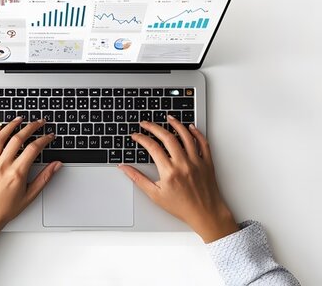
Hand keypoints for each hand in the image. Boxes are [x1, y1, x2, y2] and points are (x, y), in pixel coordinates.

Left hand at [0, 116, 61, 246]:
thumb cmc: (6, 208)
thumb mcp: (30, 195)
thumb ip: (44, 178)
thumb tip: (56, 165)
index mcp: (17, 174)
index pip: (33, 149)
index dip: (44, 139)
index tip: (49, 136)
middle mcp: (2, 166)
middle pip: (18, 138)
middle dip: (31, 127)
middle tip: (38, 122)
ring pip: (0, 138)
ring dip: (10, 125)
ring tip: (19, 119)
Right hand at [118, 115, 237, 242]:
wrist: (206, 214)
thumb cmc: (181, 207)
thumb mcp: (155, 195)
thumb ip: (138, 179)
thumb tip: (124, 168)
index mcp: (169, 171)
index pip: (152, 147)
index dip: (141, 138)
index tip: (136, 136)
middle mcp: (183, 164)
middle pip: (167, 137)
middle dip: (154, 127)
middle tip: (146, 123)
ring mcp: (196, 161)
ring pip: (186, 136)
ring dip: (176, 124)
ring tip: (168, 118)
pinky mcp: (207, 162)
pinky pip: (203, 143)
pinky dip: (196, 133)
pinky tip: (190, 128)